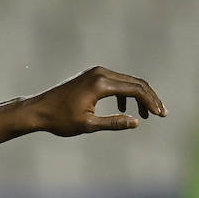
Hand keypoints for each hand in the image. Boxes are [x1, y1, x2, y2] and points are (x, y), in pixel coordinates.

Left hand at [27, 65, 166, 135]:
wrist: (37, 110)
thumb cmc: (59, 120)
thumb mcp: (88, 125)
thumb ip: (113, 123)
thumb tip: (136, 122)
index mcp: (101, 84)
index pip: (136, 89)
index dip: (151, 102)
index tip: (160, 115)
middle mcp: (101, 73)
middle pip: (135, 83)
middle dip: (149, 98)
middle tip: (161, 114)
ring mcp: (96, 72)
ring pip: (126, 82)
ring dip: (138, 97)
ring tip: (145, 115)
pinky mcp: (92, 76)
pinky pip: (116, 82)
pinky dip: (124, 94)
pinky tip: (125, 109)